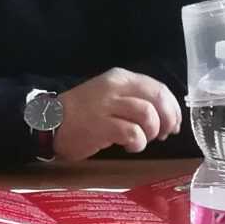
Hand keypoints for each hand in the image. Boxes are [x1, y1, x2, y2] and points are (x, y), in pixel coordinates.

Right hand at [51, 68, 182, 161]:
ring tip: (143, 140)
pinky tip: (130, 146)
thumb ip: (135, 99)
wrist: (51, 122)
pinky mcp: (101, 125)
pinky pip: (132, 132)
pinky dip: (138, 142)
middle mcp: (115, 87)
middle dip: (168, 119)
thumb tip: (167, 117)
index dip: (172, 108)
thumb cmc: (84, 113)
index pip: (158, 88)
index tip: (174, 124)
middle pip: (157, 99)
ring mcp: (107, 105)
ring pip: (147, 114)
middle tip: (164, 134)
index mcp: (120, 78)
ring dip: (152, 131)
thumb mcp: (110, 96)